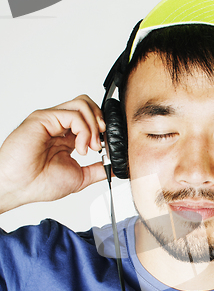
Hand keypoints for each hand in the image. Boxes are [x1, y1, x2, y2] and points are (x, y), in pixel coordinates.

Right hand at [0, 95, 106, 213]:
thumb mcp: (80, 177)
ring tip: (90, 147)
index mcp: (66, 137)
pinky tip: (81, 147)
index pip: (91, 119)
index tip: (107, 148)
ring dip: (94, 125)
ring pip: (82, 104)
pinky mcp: (44, 118)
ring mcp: (51, 120)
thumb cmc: (39, 183)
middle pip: (88, 105)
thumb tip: (116, 167)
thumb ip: (98, 169)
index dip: (104, 130)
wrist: (20, 187)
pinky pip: (73, 114)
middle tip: (101, 144)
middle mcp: (59, 125)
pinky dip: (84, 130)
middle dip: (101, 122)